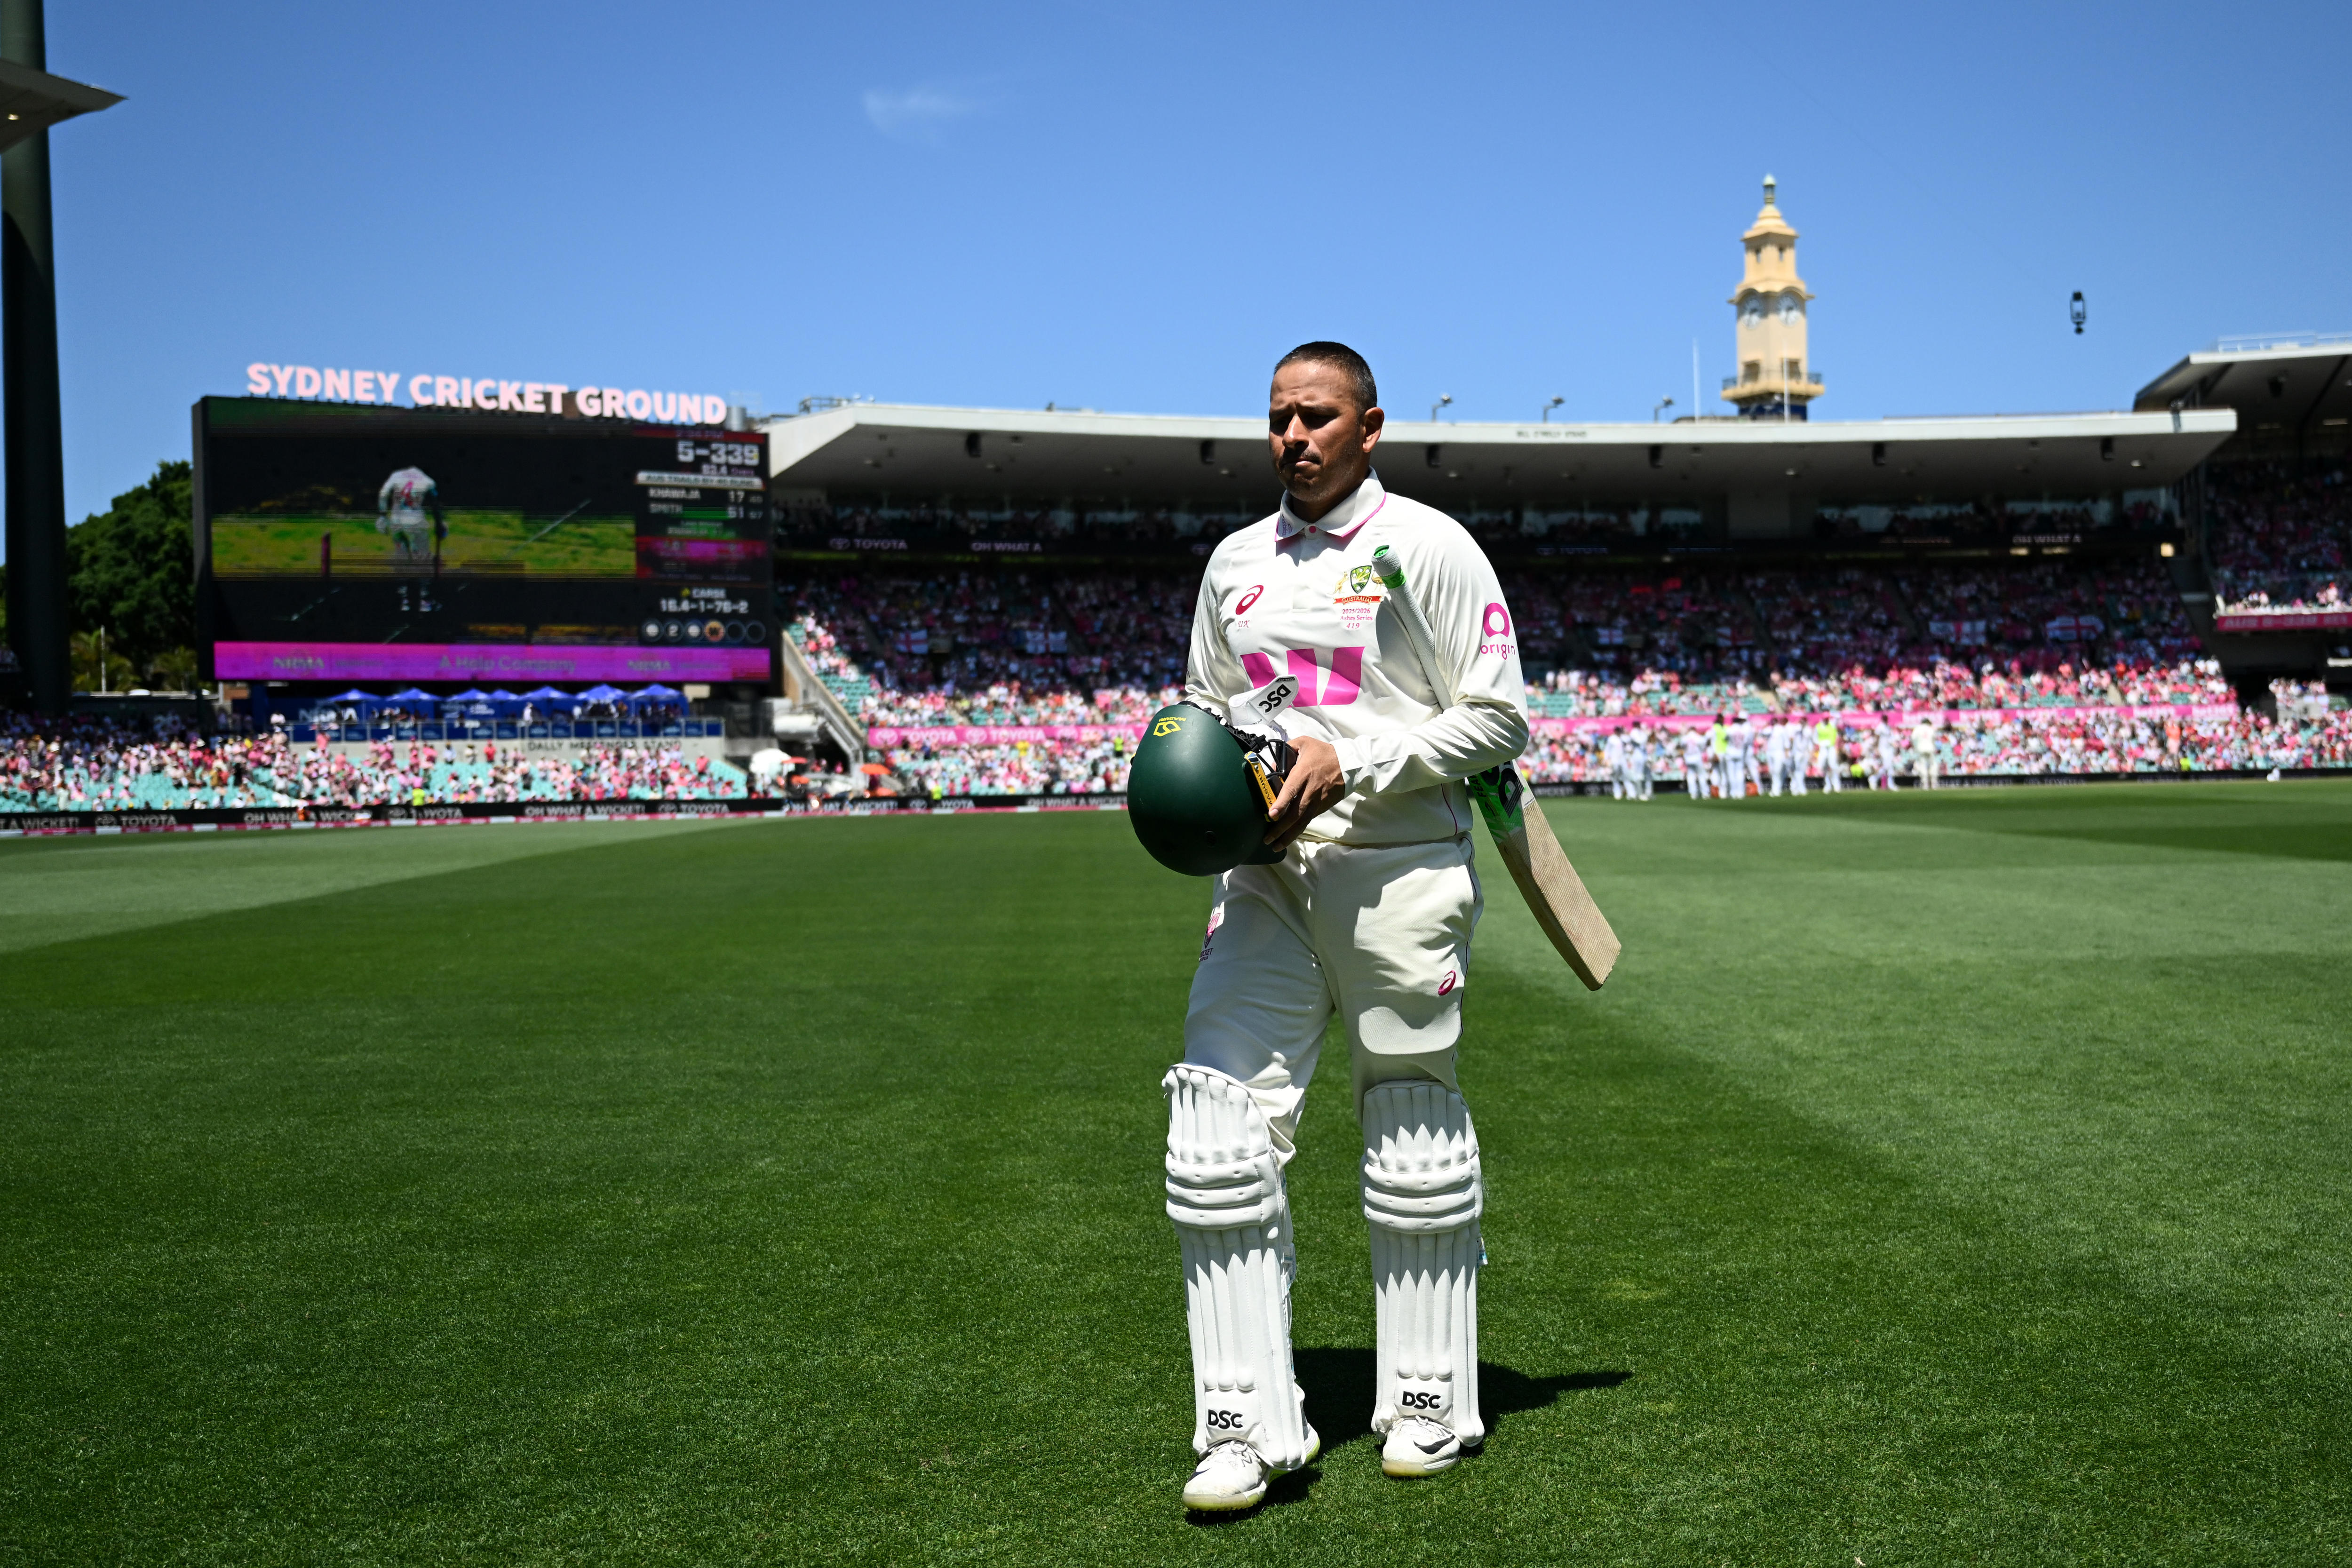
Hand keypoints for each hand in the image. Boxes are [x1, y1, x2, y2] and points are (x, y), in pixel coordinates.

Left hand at [1262, 735, 1344, 850]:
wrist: (1349, 764)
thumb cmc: (1324, 753)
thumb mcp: (1304, 743)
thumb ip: (1286, 750)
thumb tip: (1273, 766)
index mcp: (1304, 773)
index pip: (1291, 790)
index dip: (1281, 804)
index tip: (1271, 815)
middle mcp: (1310, 790)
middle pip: (1295, 812)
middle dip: (1281, 828)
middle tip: (1268, 839)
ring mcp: (1318, 801)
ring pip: (1302, 821)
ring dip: (1289, 835)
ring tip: (1276, 846)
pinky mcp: (1322, 806)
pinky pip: (1308, 820)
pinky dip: (1298, 830)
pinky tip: (1289, 837)